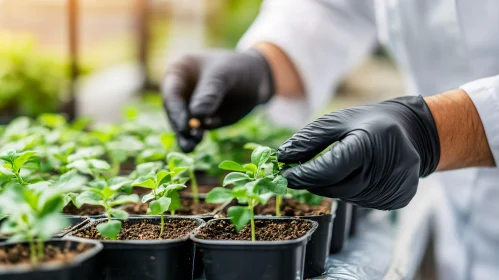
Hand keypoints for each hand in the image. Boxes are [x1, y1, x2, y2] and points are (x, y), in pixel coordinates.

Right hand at [161, 49, 273, 151]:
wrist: (258, 78)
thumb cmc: (238, 68)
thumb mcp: (224, 76)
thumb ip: (210, 93)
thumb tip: (197, 115)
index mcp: (179, 72)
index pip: (172, 92)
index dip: (176, 110)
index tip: (185, 125)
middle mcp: (180, 90)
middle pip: (174, 111)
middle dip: (180, 126)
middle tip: (189, 138)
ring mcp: (189, 106)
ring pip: (182, 124)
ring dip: (185, 136)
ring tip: (191, 147)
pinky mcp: (201, 120)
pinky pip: (195, 131)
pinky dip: (195, 138)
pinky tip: (197, 143)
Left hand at [277, 96, 439, 209]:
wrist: (411, 132)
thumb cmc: (368, 123)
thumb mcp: (336, 121)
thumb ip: (308, 139)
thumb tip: (282, 157)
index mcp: (369, 144)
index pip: (329, 168)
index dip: (304, 175)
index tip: (284, 176)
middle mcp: (386, 169)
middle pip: (335, 188)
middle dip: (313, 182)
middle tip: (299, 174)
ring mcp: (394, 187)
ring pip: (346, 198)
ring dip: (331, 187)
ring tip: (335, 168)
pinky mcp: (397, 199)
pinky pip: (361, 202)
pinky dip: (349, 192)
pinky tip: (355, 176)